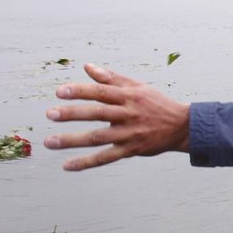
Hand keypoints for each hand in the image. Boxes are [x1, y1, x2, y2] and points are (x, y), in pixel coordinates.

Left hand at [44, 63, 189, 170]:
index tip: (60, 92)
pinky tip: (67, 166)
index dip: (80, 91)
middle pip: (97, 113)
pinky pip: (106, 157)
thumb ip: (111, 78)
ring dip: (72, 140)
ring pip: (98, 137)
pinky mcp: (132, 150)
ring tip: (49, 142)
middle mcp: (128, 114)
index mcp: (129, 96)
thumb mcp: (138, 87)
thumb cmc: (157, 104)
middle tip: (50, 114)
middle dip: (72, 113)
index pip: (101, 92)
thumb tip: (87, 67)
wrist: (183, 126)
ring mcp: (130, 133)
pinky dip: (87, 162)